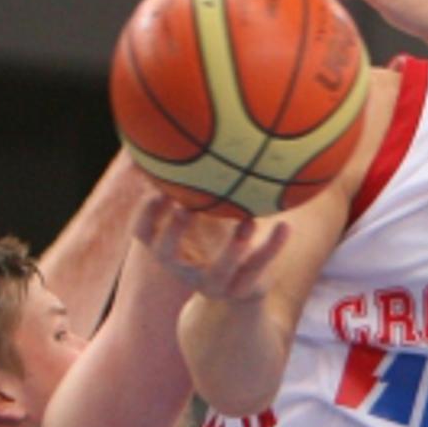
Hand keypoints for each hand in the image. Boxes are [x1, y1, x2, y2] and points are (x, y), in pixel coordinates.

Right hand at [133, 195, 289, 299]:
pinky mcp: (242, 290)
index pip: (143, 233)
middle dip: (174, 232)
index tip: (156, 189)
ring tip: (248, 221)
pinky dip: (271, 246)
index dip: (145, 213)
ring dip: (232, 246)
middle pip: (167, 255)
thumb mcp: (201, 216)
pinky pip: (258, 267)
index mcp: (168, 249)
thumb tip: (172, 135)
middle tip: (185, 207)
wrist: (240, 291)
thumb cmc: (214, 240)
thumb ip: (190, 186)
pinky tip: (284, 225)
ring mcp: (214, 285)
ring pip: (220, 270)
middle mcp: (184, 270)